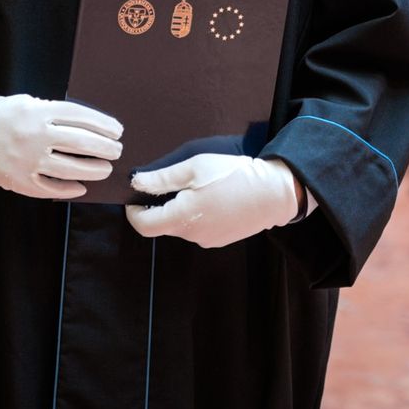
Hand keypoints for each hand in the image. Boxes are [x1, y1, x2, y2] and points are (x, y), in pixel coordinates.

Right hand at [0, 94, 121, 199]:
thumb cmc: (1, 116)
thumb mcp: (26, 103)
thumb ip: (53, 112)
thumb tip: (88, 125)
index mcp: (37, 112)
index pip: (80, 116)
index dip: (103, 124)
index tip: (117, 130)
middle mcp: (34, 136)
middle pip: (81, 143)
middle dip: (105, 147)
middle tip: (116, 150)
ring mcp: (27, 161)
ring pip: (70, 168)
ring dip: (94, 169)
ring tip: (105, 168)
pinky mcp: (19, 181)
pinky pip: (51, 189)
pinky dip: (69, 189)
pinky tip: (81, 187)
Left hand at [125, 154, 301, 248]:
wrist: (274, 193)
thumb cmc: (234, 175)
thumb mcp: (195, 168)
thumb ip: (162, 179)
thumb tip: (136, 183)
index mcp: (182, 217)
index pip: (144, 225)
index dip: (134, 212)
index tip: (135, 196)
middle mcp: (192, 235)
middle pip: (163, 225)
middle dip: (160, 206)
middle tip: (172, 182)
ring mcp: (207, 240)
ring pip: (181, 226)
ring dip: (180, 210)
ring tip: (199, 187)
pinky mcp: (220, 240)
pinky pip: (198, 229)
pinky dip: (196, 216)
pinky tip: (213, 198)